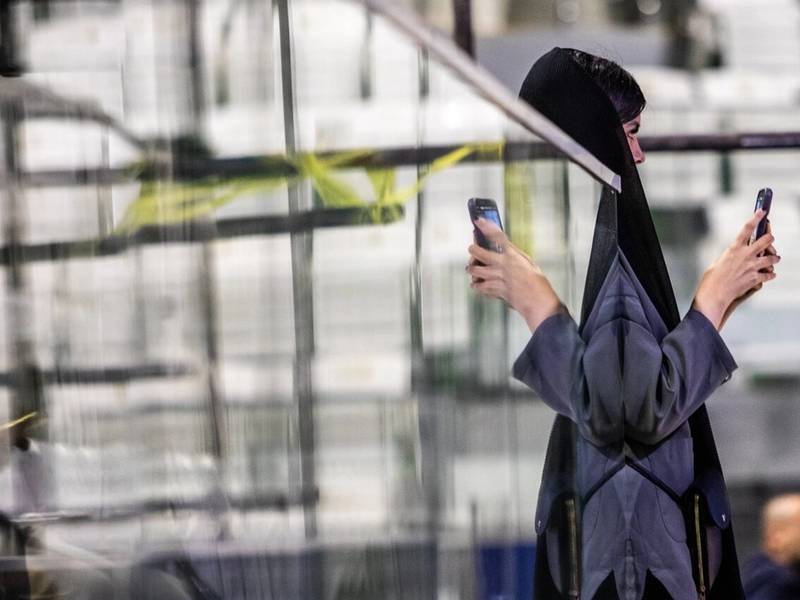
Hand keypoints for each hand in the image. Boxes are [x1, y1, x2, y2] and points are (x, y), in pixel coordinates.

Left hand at [466, 218, 562, 331]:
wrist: (537, 300)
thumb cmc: (536, 282)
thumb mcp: (527, 262)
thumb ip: (513, 255)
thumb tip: (502, 248)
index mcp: (512, 255)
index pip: (496, 236)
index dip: (486, 226)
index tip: (478, 221)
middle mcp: (502, 265)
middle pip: (477, 252)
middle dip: (473, 249)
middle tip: (473, 250)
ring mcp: (496, 278)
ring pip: (474, 270)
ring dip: (472, 269)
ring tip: (473, 269)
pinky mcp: (493, 290)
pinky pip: (478, 287)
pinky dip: (476, 285)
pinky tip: (479, 284)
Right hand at [692, 210, 779, 329]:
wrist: (715, 294)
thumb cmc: (712, 279)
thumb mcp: (718, 261)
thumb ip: (730, 255)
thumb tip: (737, 254)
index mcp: (734, 248)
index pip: (748, 228)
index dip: (756, 218)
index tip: (763, 212)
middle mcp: (745, 255)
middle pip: (767, 240)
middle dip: (770, 239)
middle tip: (770, 240)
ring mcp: (752, 267)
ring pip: (772, 258)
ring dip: (774, 258)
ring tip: (774, 259)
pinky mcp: (756, 278)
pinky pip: (770, 274)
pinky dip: (770, 274)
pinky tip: (769, 274)